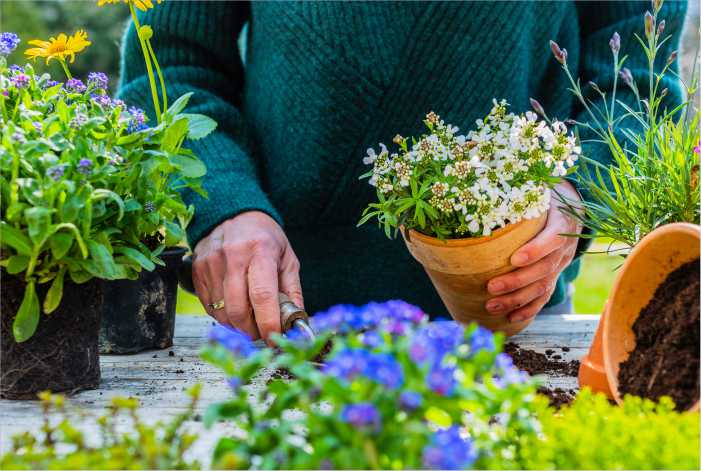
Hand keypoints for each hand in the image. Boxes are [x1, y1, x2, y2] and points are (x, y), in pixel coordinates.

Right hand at [192, 211, 302, 342]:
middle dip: (251, 330)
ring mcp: (211, 263)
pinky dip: (223, 316)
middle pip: (237, 309)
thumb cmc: (265, 238)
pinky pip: (209, 306)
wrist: (235, 215)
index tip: (274, 337)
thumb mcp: (287, 258)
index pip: (262, 295)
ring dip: (237, 326)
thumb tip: (296, 323)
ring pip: (221, 312)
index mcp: (260, 251)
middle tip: (262, 332)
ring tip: (250, 320)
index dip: (268, 322)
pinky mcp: (197, 270)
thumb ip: (293, 291)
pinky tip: (234, 308)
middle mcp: (233, 256)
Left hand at [485, 181, 582, 322]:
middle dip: (517, 281)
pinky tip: (511, 318)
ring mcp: (561, 264)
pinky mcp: (555, 275)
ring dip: (517, 299)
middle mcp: (564, 247)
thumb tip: (485, 187)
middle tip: (491, 287)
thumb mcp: (539, 188)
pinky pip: (544, 296)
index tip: (515, 258)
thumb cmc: (546, 195)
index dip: (536, 250)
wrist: (574, 207)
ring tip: (491, 305)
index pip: (552, 238)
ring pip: (542, 286)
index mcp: (562, 222)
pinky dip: (528, 309)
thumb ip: (520, 192)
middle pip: (544, 269)